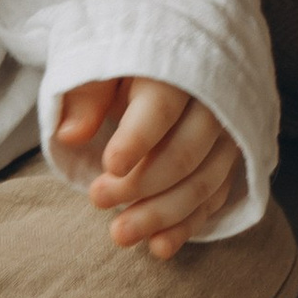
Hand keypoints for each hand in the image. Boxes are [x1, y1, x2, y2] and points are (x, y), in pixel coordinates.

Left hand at [53, 77, 241, 260]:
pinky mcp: (228, 158)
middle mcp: (210, 101)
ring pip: (203, 182)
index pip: (162, 107)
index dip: (137, 140)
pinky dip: (186, 224)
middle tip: (97, 199)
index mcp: (175, 70)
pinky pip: (214, 197)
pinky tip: (158, 246)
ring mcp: (225, 133)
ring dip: (161, 215)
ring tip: (120, 234)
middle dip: (141, 186)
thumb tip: (69, 134)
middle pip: (185, 153)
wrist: (168, 52)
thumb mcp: (99, 62)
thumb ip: (86, 95)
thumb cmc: (124, 61)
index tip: (109, 166)